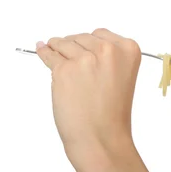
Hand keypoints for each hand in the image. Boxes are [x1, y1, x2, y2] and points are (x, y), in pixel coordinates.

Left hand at [36, 28, 159, 171]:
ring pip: (64, 43)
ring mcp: (85, 59)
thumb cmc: (112, 113)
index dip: (90, 44)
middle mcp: (108, 50)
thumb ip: (107, 57)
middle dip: (74, 47)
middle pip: (81, 37)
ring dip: (57, 48)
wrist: (101, 137)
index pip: (101, 34)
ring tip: (57, 57)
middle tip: (74, 65)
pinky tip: (42, 49)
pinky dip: (44, 52)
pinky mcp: (63, 69)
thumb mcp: (121, 76)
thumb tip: (76, 42)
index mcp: (129, 49)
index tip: (86, 53)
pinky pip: (49, 54)